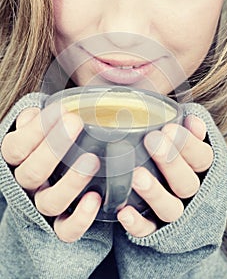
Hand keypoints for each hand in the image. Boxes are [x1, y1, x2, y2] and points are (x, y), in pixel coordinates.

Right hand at [1, 105, 100, 242]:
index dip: (37, 129)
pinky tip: (94, 198)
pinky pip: (66, 230)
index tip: (62, 110)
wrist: (52, 171)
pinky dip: (80, 218)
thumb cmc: (48, 142)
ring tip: (91, 160)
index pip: (16, 148)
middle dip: (54, 147)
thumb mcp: (39, 128)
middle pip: (31, 173)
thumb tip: (37, 113)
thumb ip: (36, 120)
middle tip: (75, 124)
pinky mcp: (60, 224)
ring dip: (70, 182)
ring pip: (49, 203)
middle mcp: (26, 184)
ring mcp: (42, 205)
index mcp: (16, 160)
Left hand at [117, 115, 212, 236]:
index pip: (202, 158)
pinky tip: (124, 212)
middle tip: (152, 141)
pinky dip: (137, 224)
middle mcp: (189, 193)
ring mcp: (172, 212)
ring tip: (137, 175)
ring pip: (170, 209)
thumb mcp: (181, 141)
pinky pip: (147, 231)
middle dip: (170, 162)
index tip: (169, 128)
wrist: (164, 191)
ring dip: (155, 193)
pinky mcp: (153, 229)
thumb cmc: (169, 155)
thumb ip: (187, 131)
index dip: (188, 144)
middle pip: (187, 184)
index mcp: (199, 170)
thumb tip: (192, 119)